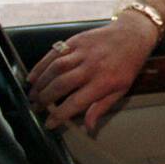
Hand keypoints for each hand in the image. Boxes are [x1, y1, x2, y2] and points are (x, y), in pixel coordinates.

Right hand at [27, 15, 157, 131]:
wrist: (132, 36)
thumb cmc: (127, 66)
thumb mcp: (121, 90)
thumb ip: (101, 108)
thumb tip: (88, 127)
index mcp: (104, 82)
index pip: (76, 102)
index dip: (60, 115)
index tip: (49, 123)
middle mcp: (92, 67)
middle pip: (61, 85)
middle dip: (45, 99)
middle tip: (36, 108)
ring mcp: (83, 52)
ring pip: (55, 69)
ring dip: (40, 83)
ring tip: (32, 95)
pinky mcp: (76, 41)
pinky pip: (53, 54)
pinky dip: (40, 66)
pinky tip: (32, 77)